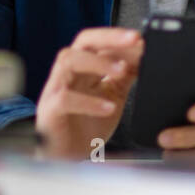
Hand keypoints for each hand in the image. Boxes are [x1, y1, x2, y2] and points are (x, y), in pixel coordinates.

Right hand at [35, 27, 143, 159]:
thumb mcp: (113, 96)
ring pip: (69, 60)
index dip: (120, 38)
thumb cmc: (86, 126)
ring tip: (121, 71)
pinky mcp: (50, 110)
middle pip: (84, 42)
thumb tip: (144, 55)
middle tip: (134, 39)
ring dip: (98, 62)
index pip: (100, 42)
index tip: (142, 39)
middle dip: (110, 37)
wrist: (68, 158)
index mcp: (85, 68)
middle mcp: (69, 73)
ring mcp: (56, 89)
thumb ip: (125, 76)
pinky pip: (65, 98)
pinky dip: (88, 101)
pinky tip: (108, 108)